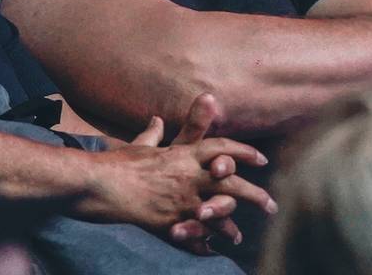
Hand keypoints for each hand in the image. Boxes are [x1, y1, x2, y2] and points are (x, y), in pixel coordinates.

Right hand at [88, 95, 276, 251]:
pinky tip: (211, 251)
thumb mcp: (141, 145)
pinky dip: (204, 245)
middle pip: (233, 184)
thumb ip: (154, 134)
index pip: (224, 148)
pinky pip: (195, 236)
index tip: (262, 160)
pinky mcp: (170, 223)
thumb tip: (157, 120)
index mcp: (185, 154)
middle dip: (256, 196)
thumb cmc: (119, 163)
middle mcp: (190, 177)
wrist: (100, 184)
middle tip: (271, 206)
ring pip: (219, 215)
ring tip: (238, 237)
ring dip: (231, 228)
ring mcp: (182, 202)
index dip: (245, 153)